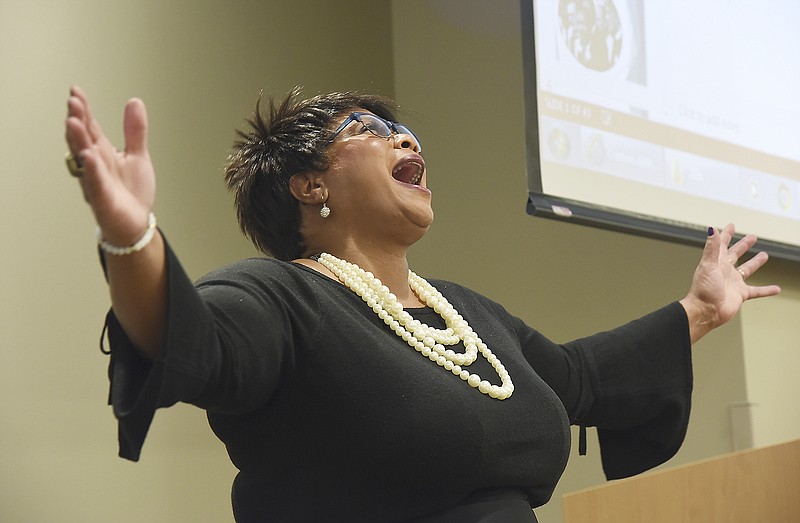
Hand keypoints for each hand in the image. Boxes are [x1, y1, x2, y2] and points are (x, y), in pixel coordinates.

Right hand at [65, 86, 154, 245]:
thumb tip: (134, 100)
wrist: (136, 223)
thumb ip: (135, 131)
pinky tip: (89, 155)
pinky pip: (95, 182)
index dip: (83, 110)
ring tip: (73, 121)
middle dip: (77, 120)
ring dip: (78, 140)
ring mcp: (96, 181)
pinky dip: (92, 169)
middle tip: (72, 101)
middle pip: (83, 139)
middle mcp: (95, 164)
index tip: (76, 91)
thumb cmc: (132, 191)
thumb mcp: (138, 155)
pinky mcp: (102, 199)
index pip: (90, 127)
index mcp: (103, 152)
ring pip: (84, 158)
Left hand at [680, 223, 780, 342]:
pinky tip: (776, 288)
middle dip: (743, 245)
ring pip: (746, 270)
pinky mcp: (740, 294)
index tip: (731, 226)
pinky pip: (756, 291)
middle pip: (735, 254)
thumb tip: (711, 229)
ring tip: (764, 255)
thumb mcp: (708, 265)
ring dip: (755, 263)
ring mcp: (733, 282)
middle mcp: (724, 271)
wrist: (706, 311)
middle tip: (752, 237)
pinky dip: (766, 290)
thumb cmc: (702, 290)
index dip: (726, 235)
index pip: (721, 245)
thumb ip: (711, 247)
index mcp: (716, 262)